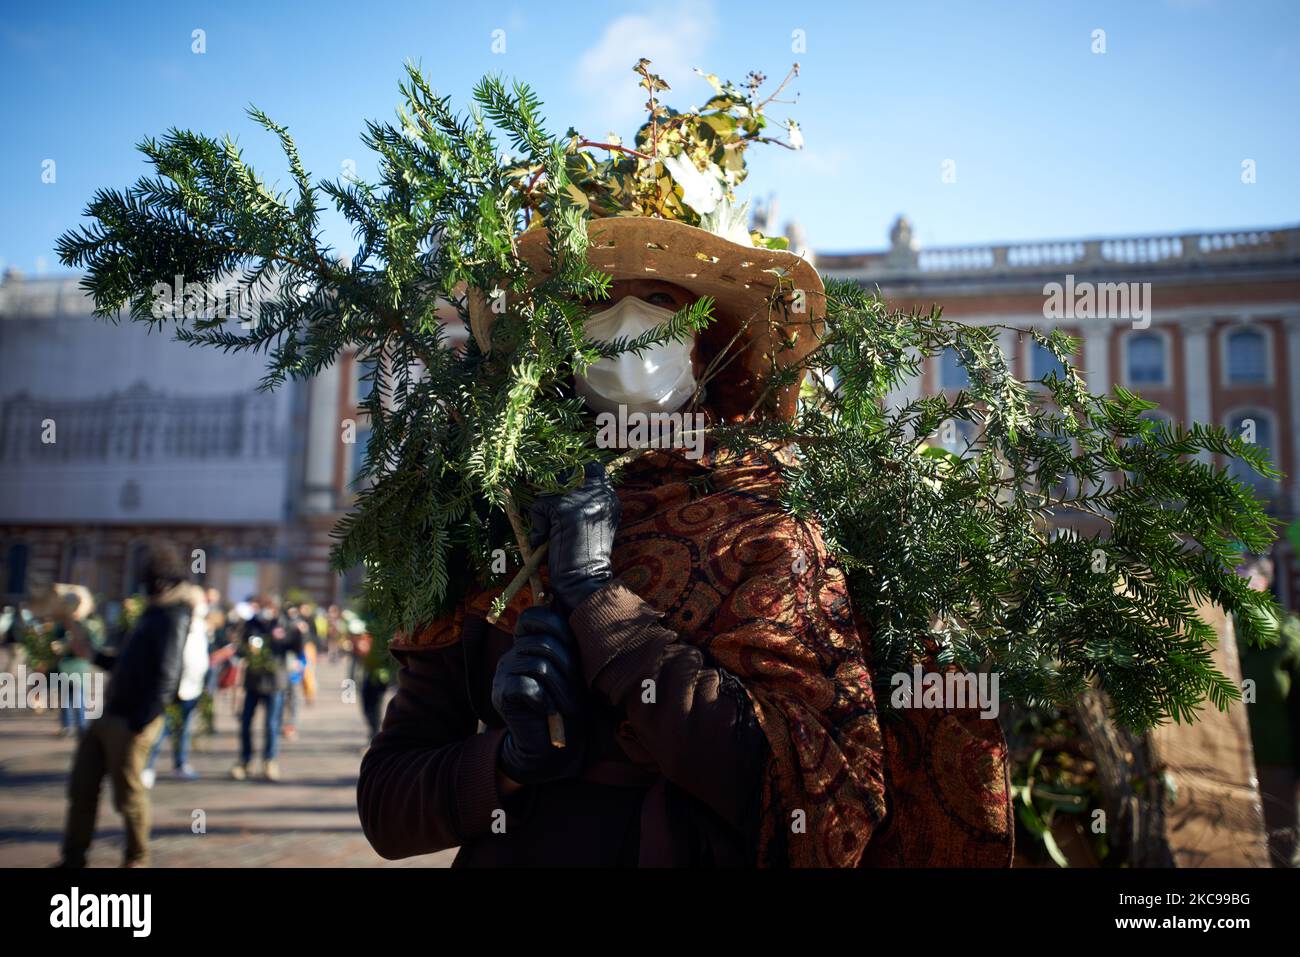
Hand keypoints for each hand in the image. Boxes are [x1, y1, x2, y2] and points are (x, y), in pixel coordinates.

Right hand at [491, 607, 587, 785]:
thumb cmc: (568, 706)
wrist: (552, 747)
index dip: (555, 625)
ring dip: (560, 688)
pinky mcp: (501, 694)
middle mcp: (513, 654)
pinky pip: (527, 686)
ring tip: (564, 705)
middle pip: (543, 642)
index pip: (533, 616)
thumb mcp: (574, 672)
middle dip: (567, 666)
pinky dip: (544, 701)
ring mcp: (504, 673)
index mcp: (530, 644)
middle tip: (574, 691)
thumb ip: (570, 647)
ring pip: (538, 665)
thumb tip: (580, 618)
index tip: (572, 647)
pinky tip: (547, 711)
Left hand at [528, 461, 620, 614]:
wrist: (585, 580)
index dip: (572, 474)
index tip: (561, 492)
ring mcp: (583, 500)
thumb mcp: (593, 523)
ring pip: (549, 490)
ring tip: (550, 532)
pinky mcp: (565, 509)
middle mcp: (600, 494)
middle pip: (566, 474)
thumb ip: (585, 502)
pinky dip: (537, 524)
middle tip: (551, 515)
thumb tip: (558, 485)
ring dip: (544, 510)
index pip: (592, 468)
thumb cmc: (585, 557)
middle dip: (552, 493)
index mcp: (610, 497)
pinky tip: (545, 540)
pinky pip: (540, 506)